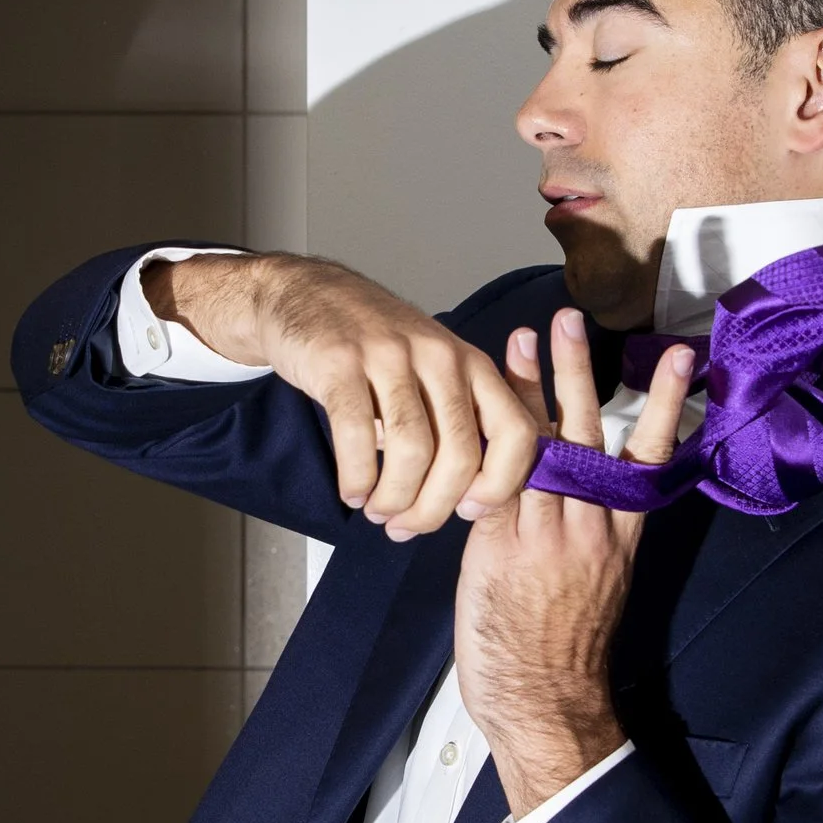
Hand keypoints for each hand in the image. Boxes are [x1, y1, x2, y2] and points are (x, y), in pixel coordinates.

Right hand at [145, 252, 539, 538]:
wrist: (307, 295)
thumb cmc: (376, 348)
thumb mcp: (434, 373)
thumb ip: (457, 424)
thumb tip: (466, 501)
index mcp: (473, 365)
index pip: (515, 433)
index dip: (499, 483)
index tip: (469, 510)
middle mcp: (440, 357)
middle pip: (461, 455)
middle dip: (434, 507)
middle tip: (407, 526)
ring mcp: (390, 356)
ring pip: (412, 451)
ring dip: (394, 498)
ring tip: (377, 512)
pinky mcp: (340, 362)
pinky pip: (357, 435)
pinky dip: (356, 477)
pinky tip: (352, 491)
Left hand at [454, 307, 694, 813]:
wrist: (548, 704)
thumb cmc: (570, 653)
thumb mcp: (598, 584)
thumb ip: (586, 529)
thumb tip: (564, 489)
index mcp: (623, 535)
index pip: (647, 453)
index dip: (662, 402)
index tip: (678, 357)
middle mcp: (592, 527)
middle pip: (589, 434)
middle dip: (581, 373)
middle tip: (574, 319)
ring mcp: (547, 536)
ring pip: (538, 448)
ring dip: (527, 391)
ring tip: (521, 339)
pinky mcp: (502, 551)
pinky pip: (495, 484)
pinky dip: (485, 443)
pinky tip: (474, 410)